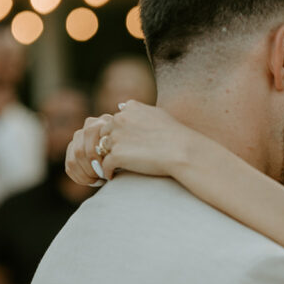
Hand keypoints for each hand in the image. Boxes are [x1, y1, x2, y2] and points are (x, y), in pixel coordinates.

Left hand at [65, 100, 190, 184]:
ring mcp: (116, 137)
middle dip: (110, 144)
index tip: (126, 144)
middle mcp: (119, 119)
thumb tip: (124, 106)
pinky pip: (104, 165)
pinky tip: (112, 176)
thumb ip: (139, 110)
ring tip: (112, 167)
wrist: (181, 151)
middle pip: (105, 133)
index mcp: (130, 108)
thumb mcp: (158, 113)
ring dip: (105, 157)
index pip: (115, 120)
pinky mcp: (116, 155)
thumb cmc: (175, 134)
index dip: (119, 133)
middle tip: (117, 156)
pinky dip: (106, 171)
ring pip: (102, 148)